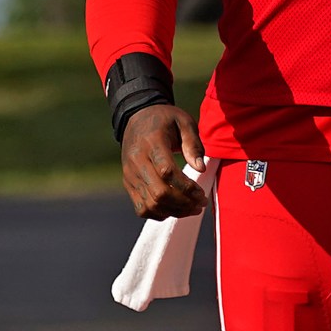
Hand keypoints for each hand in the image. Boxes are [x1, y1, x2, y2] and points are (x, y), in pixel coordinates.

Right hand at [120, 104, 206, 219]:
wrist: (136, 117)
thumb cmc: (165, 120)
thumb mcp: (183, 122)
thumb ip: (193, 144)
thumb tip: (201, 169)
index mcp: (151, 143)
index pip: (167, 171)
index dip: (186, 187)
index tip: (202, 194)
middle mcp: (137, 161)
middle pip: (159, 193)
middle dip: (183, 203)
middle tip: (200, 204)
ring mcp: (130, 174)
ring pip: (150, 204)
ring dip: (174, 211)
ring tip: (192, 208)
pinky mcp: (128, 183)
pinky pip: (141, 208)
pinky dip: (159, 213)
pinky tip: (174, 208)